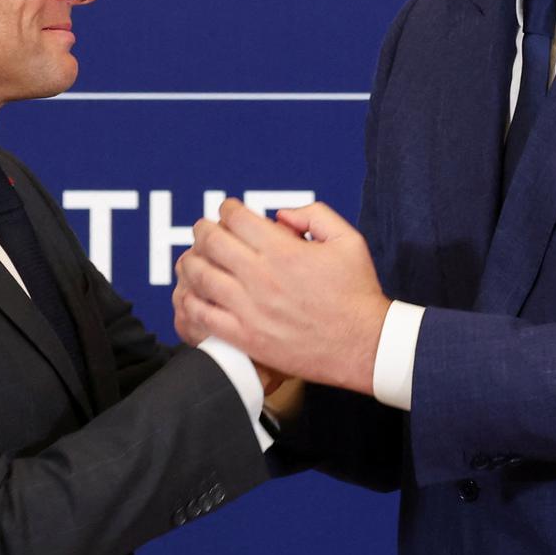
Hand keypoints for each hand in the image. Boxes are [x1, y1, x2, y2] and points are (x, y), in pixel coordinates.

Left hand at [174, 198, 390, 394]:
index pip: (237, 219)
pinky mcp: (246, 338)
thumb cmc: (357, 293)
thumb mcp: (348, 240)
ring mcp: (250, 309)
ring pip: (200, 276)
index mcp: (284, 251)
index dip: (227, 208)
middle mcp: (262, 277)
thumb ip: (315, 215)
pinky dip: (190, 300)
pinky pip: (203, 315)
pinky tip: (192, 294)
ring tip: (193, 258)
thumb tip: (280, 215)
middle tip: (204, 230)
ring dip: (191, 261)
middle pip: (211, 242)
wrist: (365, 346)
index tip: (228, 210)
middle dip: (204, 230)